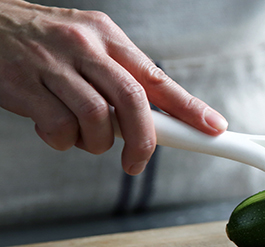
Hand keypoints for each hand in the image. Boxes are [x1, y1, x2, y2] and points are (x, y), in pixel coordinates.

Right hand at [0, 0, 227, 174]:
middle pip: (134, 101)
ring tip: (83, 135)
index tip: (213, 128)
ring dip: (96, 142)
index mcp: (107, 37)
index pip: (158, 78)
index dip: (190, 107)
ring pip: (98, 119)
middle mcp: (85, 47)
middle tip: (137, 162)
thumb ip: (119, 76)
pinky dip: (63, 141)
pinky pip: (59, 129)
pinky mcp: (24, 86)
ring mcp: (53, 65)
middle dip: (144, 140)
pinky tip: (53, 129)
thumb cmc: (43, 42)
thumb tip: (157, 117)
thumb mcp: (88, 45)